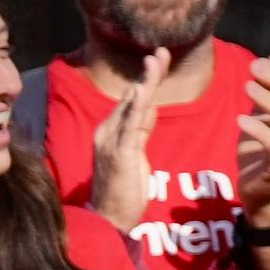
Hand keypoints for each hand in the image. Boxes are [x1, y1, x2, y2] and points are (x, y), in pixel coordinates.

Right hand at [88, 54, 167, 227]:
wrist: (109, 217)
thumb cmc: (123, 186)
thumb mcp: (136, 152)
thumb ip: (140, 129)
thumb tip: (149, 106)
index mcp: (112, 130)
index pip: (134, 99)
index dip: (148, 79)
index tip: (161, 59)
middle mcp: (108, 131)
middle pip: (132, 97)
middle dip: (148, 75)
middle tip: (161, 52)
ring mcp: (112, 142)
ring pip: (132, 107)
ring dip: (145, 84)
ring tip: (154, 62)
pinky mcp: (120, 155)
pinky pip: (129, 128)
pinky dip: (136, 108)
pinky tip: (142, 92)